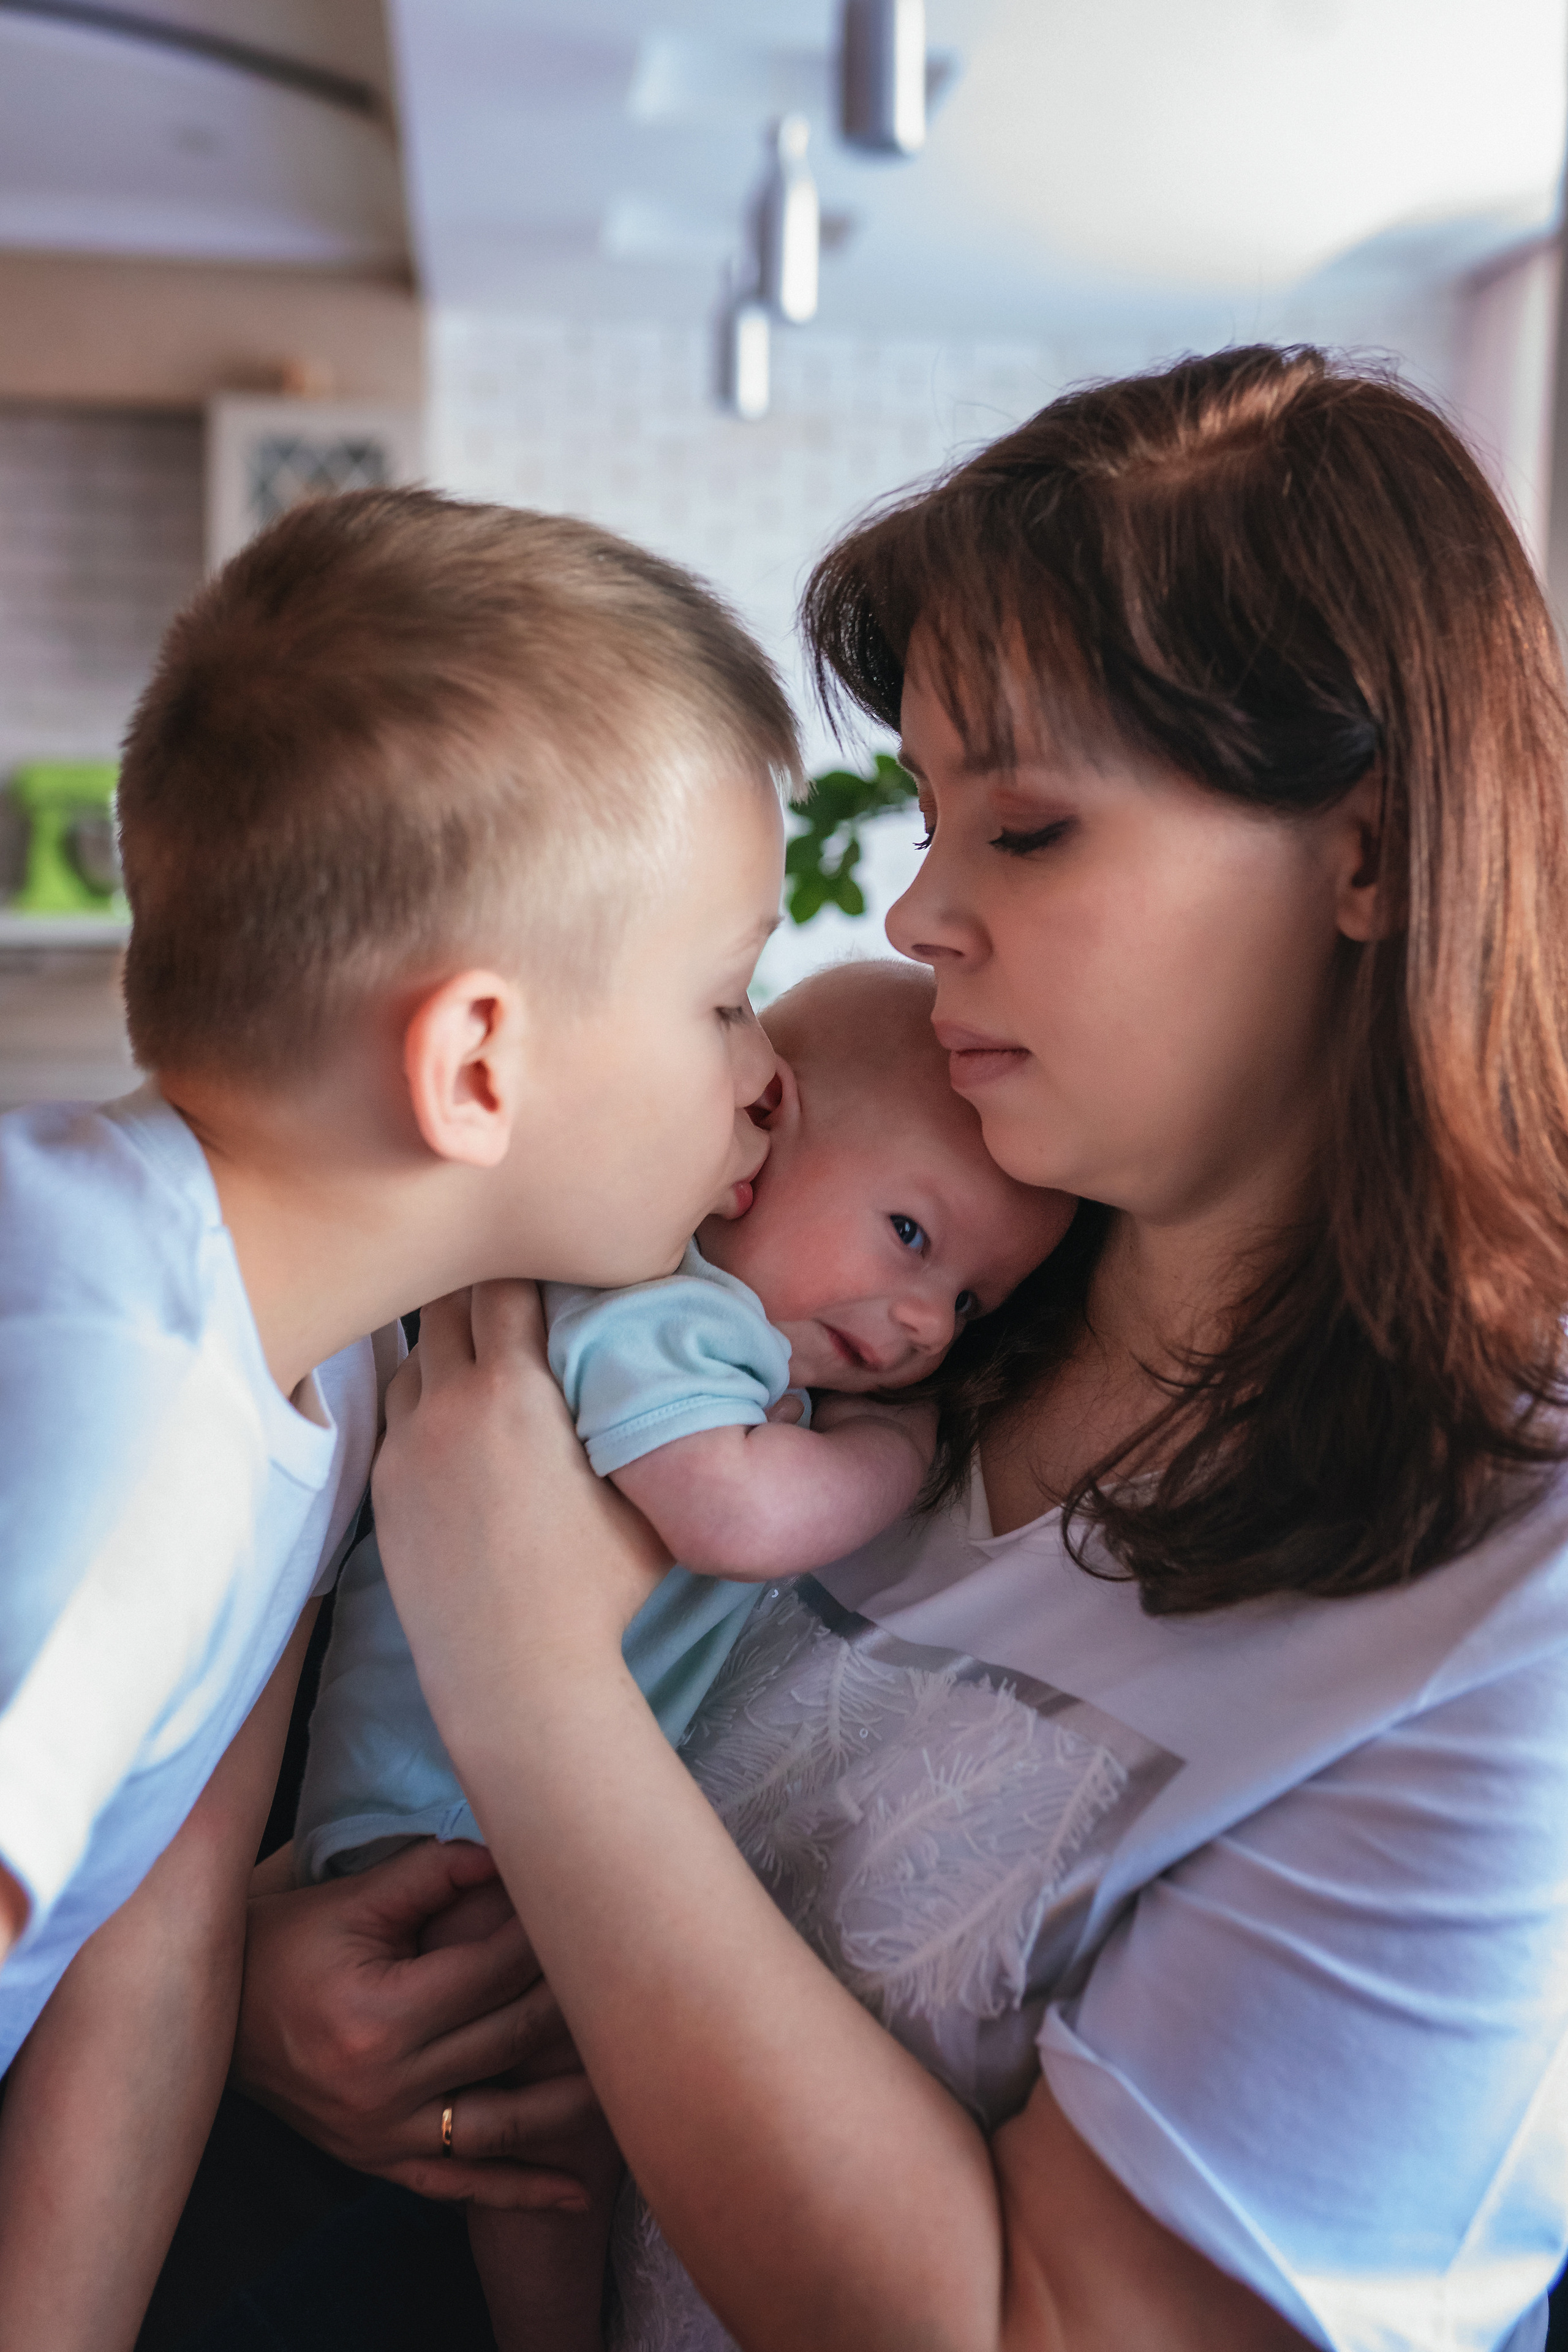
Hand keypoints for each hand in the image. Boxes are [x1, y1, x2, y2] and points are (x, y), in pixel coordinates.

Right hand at [235, 1838, 600, 2209]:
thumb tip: (505, 1852)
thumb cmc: (284, 1944)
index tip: (587, 1905)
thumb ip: (431, 1875)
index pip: (490, 1972)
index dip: (542, 1934)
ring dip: (572, 2103)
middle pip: (507, 2039)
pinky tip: (577, 2192)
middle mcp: (385, 2087)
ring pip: (503, 2122)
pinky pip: (462, 2186)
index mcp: (378, 2018)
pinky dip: (521, 2189)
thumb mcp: (350, 1902)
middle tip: (630, 1971)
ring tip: (637, 2083)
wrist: (217, 2018)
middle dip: (570, 2002)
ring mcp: (384, 2135)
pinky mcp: (381, 2162)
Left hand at [373, 1284, 668, 1770]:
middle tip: (513, 1281)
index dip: (527, 1257)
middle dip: (478, 1284)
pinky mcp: (385, 1487)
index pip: (507, 1282)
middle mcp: (448, 1403)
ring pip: (415, 1355)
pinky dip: (425, 1394)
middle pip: (446, 1303)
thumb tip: (702, 1369)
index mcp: (514, 1390)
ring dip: (447, 1341)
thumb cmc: (599, 1585)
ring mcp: (406, 1445)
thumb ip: (653, 1412)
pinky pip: (398, 1411)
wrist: (516, 1674)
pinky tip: (456, 1413)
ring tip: (484, 1346)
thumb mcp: (644, 1487)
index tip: (547, 1251)